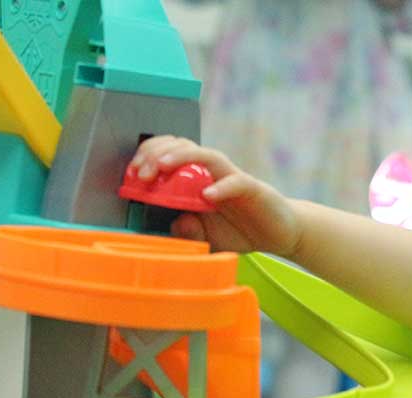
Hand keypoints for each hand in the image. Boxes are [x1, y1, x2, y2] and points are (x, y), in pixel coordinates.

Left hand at [130, 135, 299, 255]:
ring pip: (206, 156)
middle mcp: (212, 173)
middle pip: (183, 146)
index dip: (148, 157)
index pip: (169, 154)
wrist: (280, 234)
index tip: (131, 174)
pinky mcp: (252, 190)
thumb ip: (187, 232)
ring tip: (163, 167)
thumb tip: (174, 222)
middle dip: (157, 153)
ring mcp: (232, 178)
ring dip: (181, 158)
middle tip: (141, 172)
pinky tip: (207, 196)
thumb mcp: (206, 237)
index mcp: (197, 179)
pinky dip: (220, 187)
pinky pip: (236, 182)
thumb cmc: (241, 230)